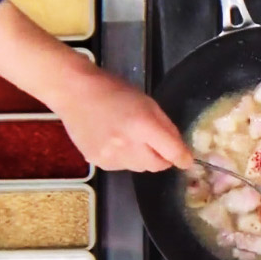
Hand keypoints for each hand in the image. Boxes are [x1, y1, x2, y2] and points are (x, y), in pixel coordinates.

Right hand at [52, 66, 193, 171]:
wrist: (74, 92)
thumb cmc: (115, 91)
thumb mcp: (149, 103)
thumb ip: (167, 128)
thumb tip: (181, 151)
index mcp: (143, 126)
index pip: (172, 153)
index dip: (183, 158)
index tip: (186, 160)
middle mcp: (127, 146)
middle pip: (157, 166)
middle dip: (161, 157)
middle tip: (153, 141)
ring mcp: (110, 157)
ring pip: (140, 168)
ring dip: (142, 157)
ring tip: (128, 137)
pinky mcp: (97, 163)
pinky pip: (122, 167)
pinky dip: (124, 158)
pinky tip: (113, 140)